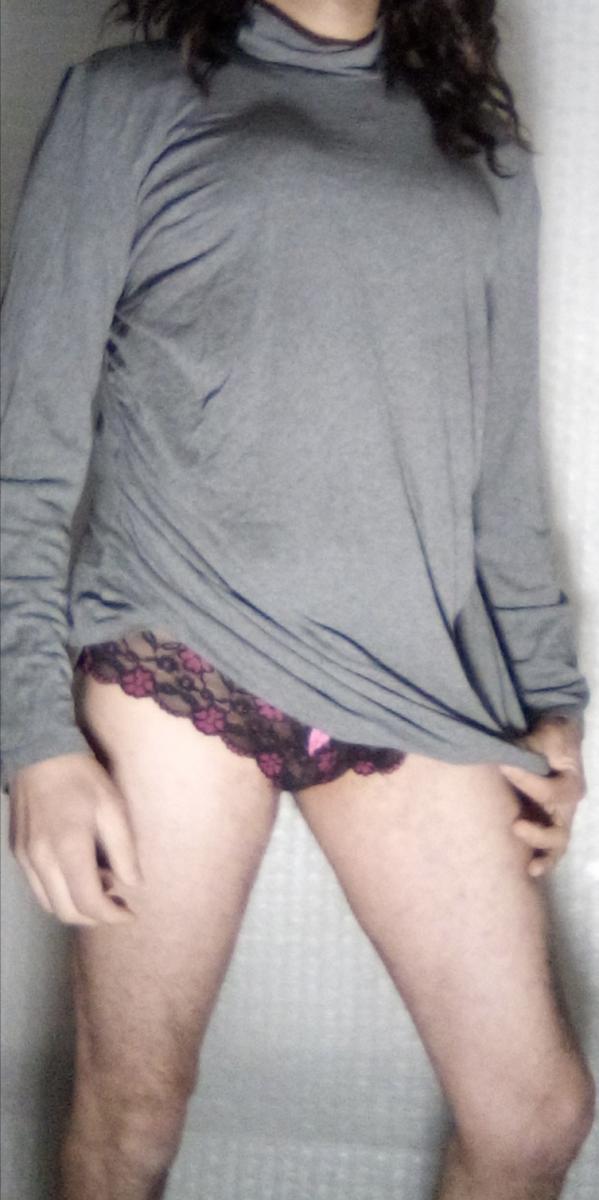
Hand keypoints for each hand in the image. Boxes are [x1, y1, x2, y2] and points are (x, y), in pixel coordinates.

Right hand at [8, 752, 143, 925]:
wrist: (40, 754)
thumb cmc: (83, 779)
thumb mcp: (113, 809)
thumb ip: (123, 851)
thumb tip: (133, 884)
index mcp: (68, 848)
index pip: (88, 902)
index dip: (112, 916)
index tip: (130, 913)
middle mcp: (41, 860)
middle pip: (67, 912)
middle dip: (95, 917)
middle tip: (117, 902)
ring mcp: (24, 859)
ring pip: (50, 905)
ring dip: (76, 907)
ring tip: (99, 885)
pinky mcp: (17, 853)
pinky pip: (38, 889)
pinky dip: (59, 893)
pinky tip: (77, 873)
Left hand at [500, 714, 585, 877]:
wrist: (551, 736)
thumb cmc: (550, 735)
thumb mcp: (547, 733)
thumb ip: (532, 745)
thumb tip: (510, 759)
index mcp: (572, 783)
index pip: (551, 792)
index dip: (526, 781)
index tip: (503, 766)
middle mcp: (567, 807)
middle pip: (560, 831)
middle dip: (538, 833)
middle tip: (515, 825)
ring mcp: (556, 818)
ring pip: (556, 846)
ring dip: (543, 856)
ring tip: (530, 867)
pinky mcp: (543, 823)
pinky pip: (548, 849)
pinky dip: (542, 861)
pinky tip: (530, 871)